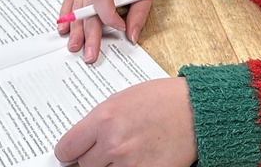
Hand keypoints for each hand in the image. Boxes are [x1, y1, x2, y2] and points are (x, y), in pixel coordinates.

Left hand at [53, 77, 196, 166]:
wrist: (194, 111)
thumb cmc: (160, 99)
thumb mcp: (121, 100)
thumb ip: (100, 121)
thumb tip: (84, 139)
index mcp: (104, 119)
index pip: (68, 147)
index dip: (66, 152)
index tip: (68, 153)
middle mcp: (113, 144)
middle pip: (85, 165)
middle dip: (90, 158)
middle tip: (100, 150)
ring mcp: (130, 164)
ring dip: (108, 166)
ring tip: (122, 153)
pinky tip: (136, 160)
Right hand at [58, 0, 157, 63]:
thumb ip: (139, 13)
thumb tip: (131, 37)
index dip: (110, 16)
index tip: (121, 27)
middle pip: (87, 8)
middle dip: (88, 33)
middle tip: (90, 55)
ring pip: (77, 8)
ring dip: (76, 29)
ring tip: (75, 48)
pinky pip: (71, 1)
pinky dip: (66, 15)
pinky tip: (63, 29)